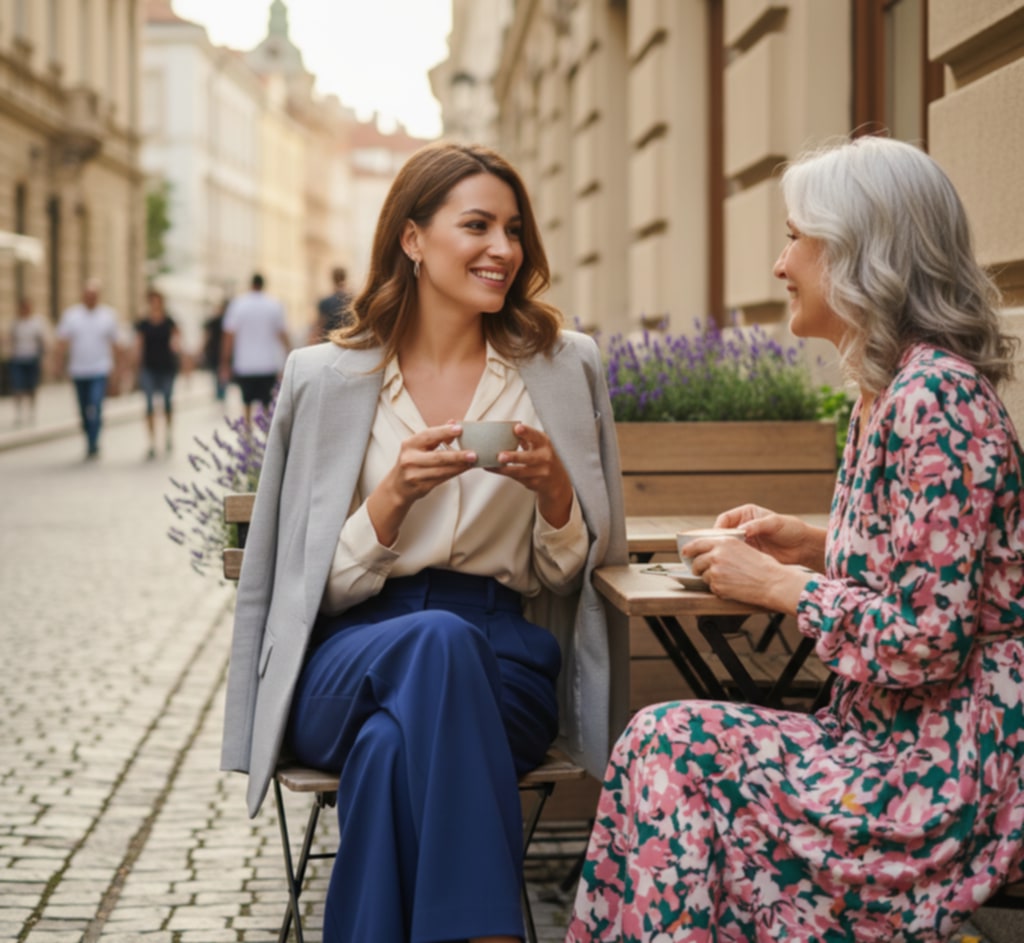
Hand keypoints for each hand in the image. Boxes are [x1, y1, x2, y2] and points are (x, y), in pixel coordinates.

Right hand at [367, 422, 474, 544]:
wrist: (398, 486)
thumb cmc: (412, 461)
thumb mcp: (419, 446)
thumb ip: (436, 435)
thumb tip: (453, 422)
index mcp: (409, 444)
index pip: (428, 435)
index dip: (444, 432)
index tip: (459, 429)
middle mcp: (409, 459)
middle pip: (437, 456)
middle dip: (457, 455)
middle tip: (473, 453)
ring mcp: (414, 474)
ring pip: (442, 470)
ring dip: (460, 466)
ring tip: (472, 461)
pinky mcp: (421, 486)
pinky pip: (442, 479)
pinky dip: (455, 473)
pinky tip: (464, 468)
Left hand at [490, 423, 572, 527]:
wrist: (557, 481)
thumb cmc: (544, 457)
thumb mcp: (540, 444)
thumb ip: (526, 437)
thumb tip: (508, 428)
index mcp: (545, 443)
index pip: (536, 436)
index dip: (527, 432)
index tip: (517, 428)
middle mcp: (545, 458)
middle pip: (528, 457)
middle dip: (514, 457)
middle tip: (500, 455)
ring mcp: (540, 472)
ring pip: (519, 471)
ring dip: (504, 468)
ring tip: (491, 463)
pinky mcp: (534, 483)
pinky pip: (515, 478)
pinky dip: (502, 472)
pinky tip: (492, 468)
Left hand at [683, 538, 809, 613]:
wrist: (772, 582)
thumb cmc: (763, 566)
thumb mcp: (743, 547)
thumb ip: (725, 548)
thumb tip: (712, 552)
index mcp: (724, 542)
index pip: (697, 543)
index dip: (688, 549)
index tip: (684, 552)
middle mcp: (717, 554)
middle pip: (697, 561)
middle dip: (697, 567)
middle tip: (702, 571)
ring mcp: (715, 570)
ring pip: (704, 575)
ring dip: (711, 579)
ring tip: (727, 580)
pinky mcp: (717, 585)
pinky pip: (711, 587)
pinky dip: (718, 588)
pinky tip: (731, 586)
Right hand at [715, 503, 816, 566]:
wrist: (802, 546)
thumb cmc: (790, 529)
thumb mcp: (774, 523)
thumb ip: (757, 525)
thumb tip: (741, 530)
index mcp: (746, 514)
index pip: (725, 519)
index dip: (718, 528)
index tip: (716, 538)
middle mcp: (742, 526)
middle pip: (723, 533)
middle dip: (718, 542)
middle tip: (715, 550)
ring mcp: (745, 541)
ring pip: (727, 546)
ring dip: (724, 552)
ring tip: (722, 559)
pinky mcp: (748, 553)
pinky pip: (735, 556)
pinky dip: (732, 560)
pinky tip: (731, 565)